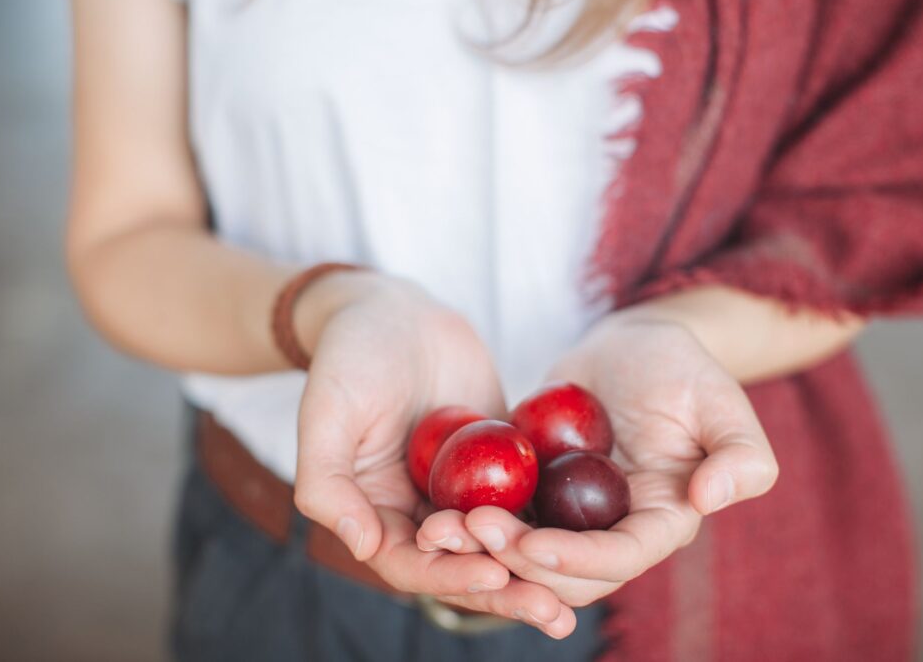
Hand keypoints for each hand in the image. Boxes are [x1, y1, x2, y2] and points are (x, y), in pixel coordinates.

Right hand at [293, 273, 576, 636]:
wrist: (394, 311)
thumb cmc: (350, 357)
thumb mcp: (327, 412)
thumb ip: (328, 482)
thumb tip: (361, 547)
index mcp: (375, 512)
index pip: (412, 563)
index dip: (450, 575)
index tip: (494, 575)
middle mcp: (420, 512)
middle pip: (464, 567)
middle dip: (506, 592)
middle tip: (552, 612)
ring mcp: (463, 491)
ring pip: (501, 544)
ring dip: (535, 573)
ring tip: (575, 600)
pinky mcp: (499, 466)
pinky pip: (528, 499)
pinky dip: (554, 524)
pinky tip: (594, 540)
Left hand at [418, 307, 777, 606]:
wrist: (632, 345)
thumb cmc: (682, 368)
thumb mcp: (722, 402)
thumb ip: (741, 456)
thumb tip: (711, 499)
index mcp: (661, 521)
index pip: (622, 558)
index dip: (578, 561)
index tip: (533, 546)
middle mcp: (613, 530)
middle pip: (565, 572)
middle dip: (517, 561)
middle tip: (472, 528)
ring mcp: (570, 515)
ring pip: (525, 554)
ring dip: (485, 550)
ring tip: (445, 525)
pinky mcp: (535, 493)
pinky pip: (501, 517)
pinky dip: (470, 521)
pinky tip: (437, 507)